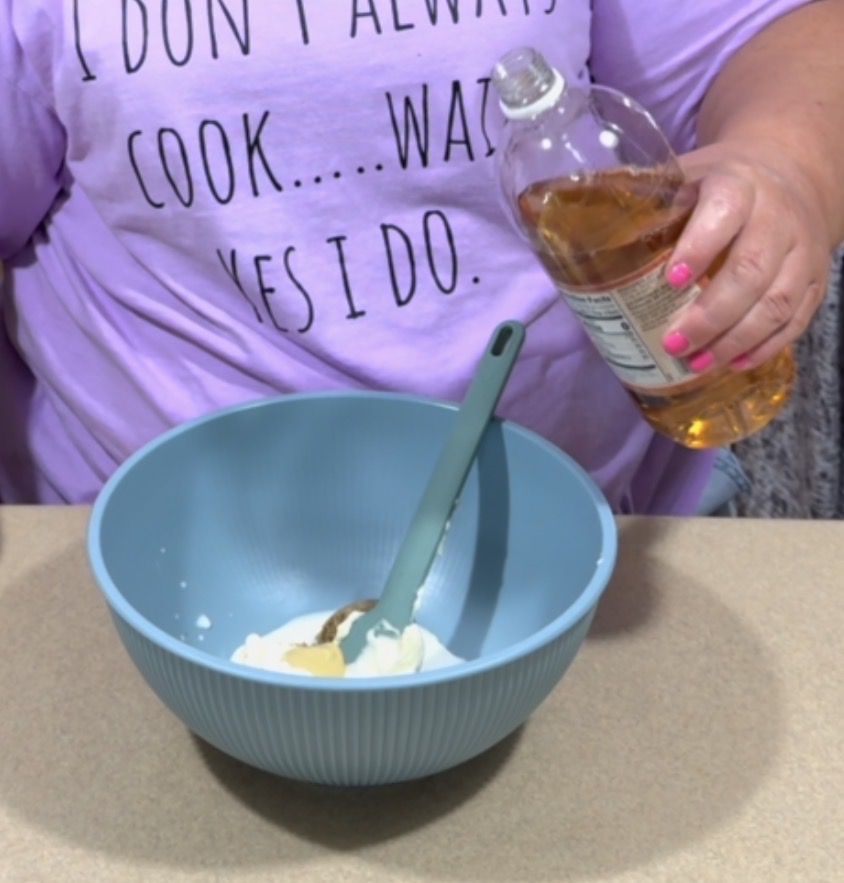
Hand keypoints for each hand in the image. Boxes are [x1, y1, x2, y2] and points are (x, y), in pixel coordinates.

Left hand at [661, 140, 831, 372]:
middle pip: (751, 271)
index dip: (699, 248)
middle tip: (674, 343)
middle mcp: (777, 215)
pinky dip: (768, 346)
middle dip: (711, 315)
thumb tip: (580, 230)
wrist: (787, 172)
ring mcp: (802, 249)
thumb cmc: (716, 185)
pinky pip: (799, 318)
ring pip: (778, 301)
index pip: (723, 213)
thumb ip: (643, 201)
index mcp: (737, 185)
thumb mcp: (682, 177)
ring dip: (736, 340)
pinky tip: (736, 364)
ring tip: (699, 364)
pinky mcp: (815, 278)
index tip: (670, 281)